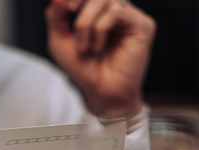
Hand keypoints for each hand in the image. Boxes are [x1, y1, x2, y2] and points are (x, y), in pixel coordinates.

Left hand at [46, 0, 155, 117]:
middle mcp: (116, 10)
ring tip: (83, 47)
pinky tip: (97, 47)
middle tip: (68, 12)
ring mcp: (130, 16)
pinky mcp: (142, 25)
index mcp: (99, 11)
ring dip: (86, 22)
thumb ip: (56, 17)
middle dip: (78, 1)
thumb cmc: (83, 68)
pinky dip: (100, 29)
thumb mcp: (60, 41)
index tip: (65, 8)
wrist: (101, 92)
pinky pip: (117, 11)